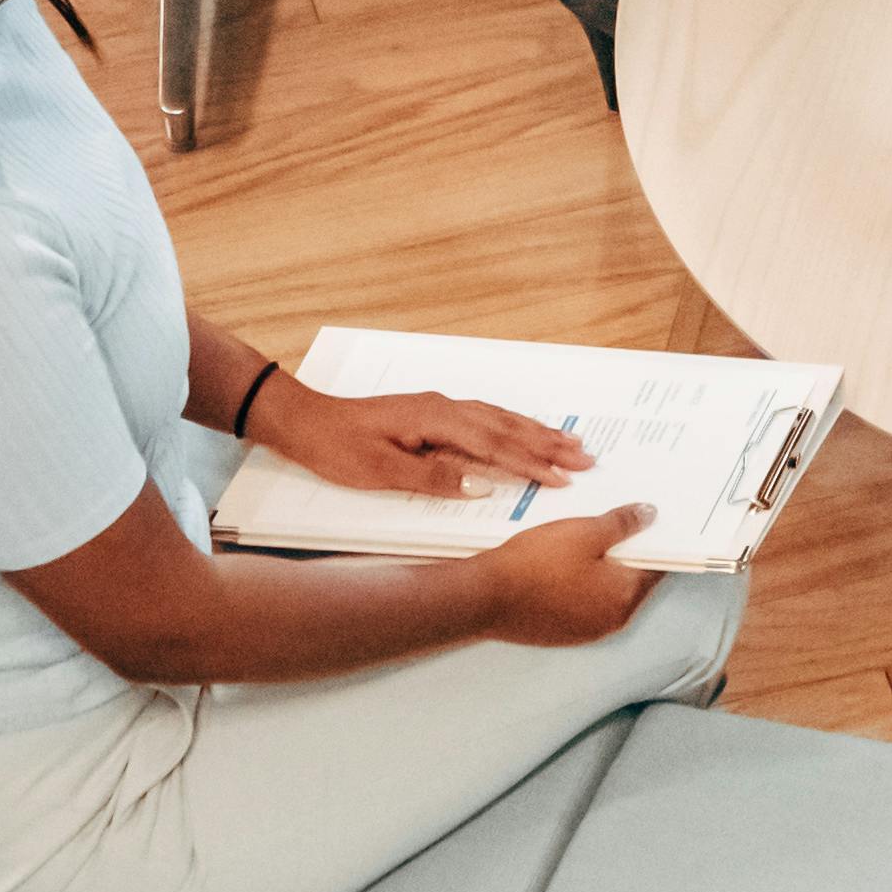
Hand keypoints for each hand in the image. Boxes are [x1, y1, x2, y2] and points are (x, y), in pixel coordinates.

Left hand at [265, 382, 591, 499]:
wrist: (304, 420)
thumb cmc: (337, 448)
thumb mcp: (380, 472)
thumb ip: (432, 478)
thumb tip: (479, 484)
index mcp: (436, 420)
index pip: (495, 446)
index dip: (532, 463)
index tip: (562, 478)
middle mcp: (445, 407)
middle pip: (507, 427)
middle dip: (549, 445)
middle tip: (586, 459)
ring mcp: (440, 407)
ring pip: (500, 419)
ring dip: (537, 432)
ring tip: (571, 442)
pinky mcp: (432, 412)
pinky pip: (485, 417)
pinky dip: (513, 424)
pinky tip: (523, 429)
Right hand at [480, 507, 661, 643]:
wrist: (483, 596)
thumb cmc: (535, 564)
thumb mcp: (585, 532)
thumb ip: (622, 524)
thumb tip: (649, 516)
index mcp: (624, 599)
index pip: (656, 567)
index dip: (654, 540)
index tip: (652, 522)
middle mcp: (610, 621)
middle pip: (630, 580)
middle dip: (625, 551)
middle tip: (617, 521)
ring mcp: (583, 630)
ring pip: (603, 591)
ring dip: (600, 567)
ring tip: (587, 536)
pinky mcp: (559, 630)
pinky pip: (579, 601)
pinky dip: (579, 582)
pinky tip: (564, 560)